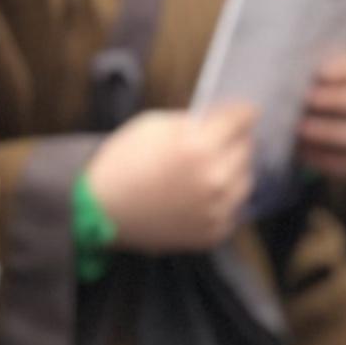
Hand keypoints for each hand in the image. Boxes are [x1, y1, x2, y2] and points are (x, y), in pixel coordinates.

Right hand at [84, 105, 261, 255]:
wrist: (99, 210)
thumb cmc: (120, 164)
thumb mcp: (149, 126)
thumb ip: (190, 122)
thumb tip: (219, 120)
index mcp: (198, 147)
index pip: (243, 119)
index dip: (241, 112)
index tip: (243, 112)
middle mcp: (215, 178)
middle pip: (247, 149)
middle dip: (232, 142)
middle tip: (211, 144)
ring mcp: (217, 208)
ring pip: (244, 181)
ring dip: (230, 172)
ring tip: (201, 173)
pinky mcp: (214, 232)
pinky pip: (231, 210)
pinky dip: (218, 202)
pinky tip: (193, 198)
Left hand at [299, 50, 345, 182]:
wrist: (330, 123)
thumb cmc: (317, 88)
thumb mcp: (319, 73)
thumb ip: (310, 69)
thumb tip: (289, 68)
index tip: (319, 72)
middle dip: (339, 101)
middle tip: (307, 99)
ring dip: (328, 132)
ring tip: (299, 128)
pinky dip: (323, 157)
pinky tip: (300, 149)